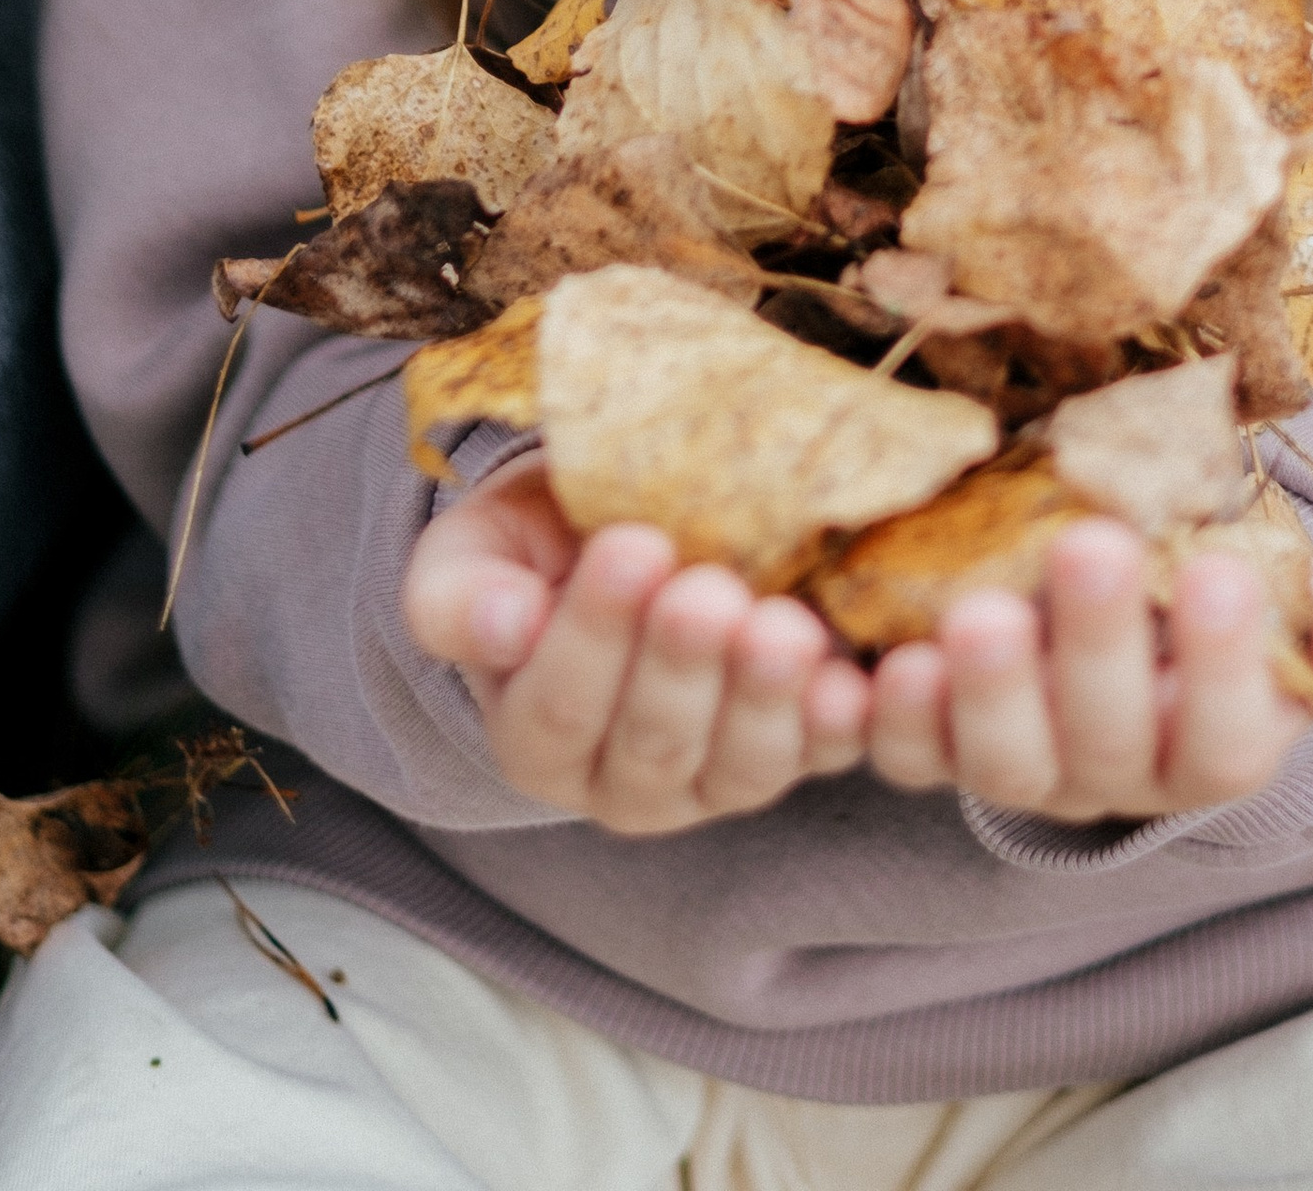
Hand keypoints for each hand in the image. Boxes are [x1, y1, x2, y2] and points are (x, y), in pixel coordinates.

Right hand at [404, 463, 871, 833]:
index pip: (558, 708)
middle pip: (653, 746)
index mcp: (536, 738)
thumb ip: (461, 597)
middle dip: (683, 667)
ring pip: (741, 768)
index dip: (595, 635)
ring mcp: (716, 777)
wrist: (629, 531)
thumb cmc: (541, 542)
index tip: (632, 547)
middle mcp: (623, 782)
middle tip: (709, 590)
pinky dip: (839, 724)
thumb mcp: (476, 552)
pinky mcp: (796, 753)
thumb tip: (503, 625)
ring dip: (766, 701)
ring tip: (784, 629)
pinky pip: (822, 756)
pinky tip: (850, 684)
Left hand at [865, 520, 1312, 822]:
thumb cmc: (1216, 600)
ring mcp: (1023, 766)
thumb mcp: (1298, 614)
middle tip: (1090, 548)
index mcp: (1216, 748)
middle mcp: (1118, 776)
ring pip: (1001, 763)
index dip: (1224, 666)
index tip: (1218, 571)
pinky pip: (902, 751)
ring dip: (984, 695)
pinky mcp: (935, 746)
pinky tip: (869, 662)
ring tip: (972, 615)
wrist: (1127, 618)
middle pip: (1109, 745)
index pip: (1229, 739)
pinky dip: (881, 717)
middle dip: (1099, 650)